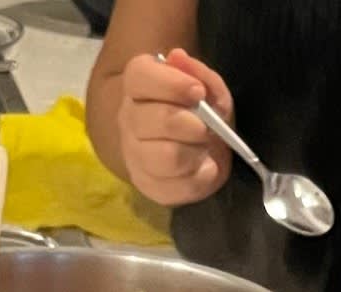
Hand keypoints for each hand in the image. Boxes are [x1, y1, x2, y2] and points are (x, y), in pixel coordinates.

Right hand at [114, 49, 235, 205]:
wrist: (201, 151)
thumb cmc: (203, 113)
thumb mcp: (211, 90)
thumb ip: (200, 74)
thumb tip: (178, 57)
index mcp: (139, 86)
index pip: (139, 77)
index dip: (170, 84)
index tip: (197, 92)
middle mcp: (128, 118)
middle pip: (151, 120)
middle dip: (190, 125)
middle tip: (207, 128)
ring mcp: (134, 154)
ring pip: (163, 156)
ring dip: (194, 152)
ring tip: (204, 149)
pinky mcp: (146, 185)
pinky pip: (174, 186)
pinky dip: (198, 178)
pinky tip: (201, 168)